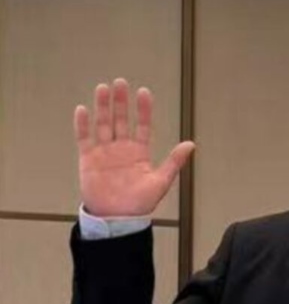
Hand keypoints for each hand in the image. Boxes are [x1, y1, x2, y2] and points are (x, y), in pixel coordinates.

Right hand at [74, 79, 194, 216]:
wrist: (117, 220)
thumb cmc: (139, 204)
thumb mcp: (160, 182)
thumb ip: (173, 162)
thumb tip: (190, 144)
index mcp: (139, 152)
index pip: (142, 125)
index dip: (143, 109)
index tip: (143, 92)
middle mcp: (121, 148)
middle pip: (120, 119)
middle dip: (120, 102)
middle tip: (120, 82)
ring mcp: (104, 152)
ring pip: (103, 124)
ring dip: (103, 107)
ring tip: (103, 88)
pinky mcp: (88, 159)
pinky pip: (84, 139)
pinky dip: (83, 125)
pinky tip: (83, 110)